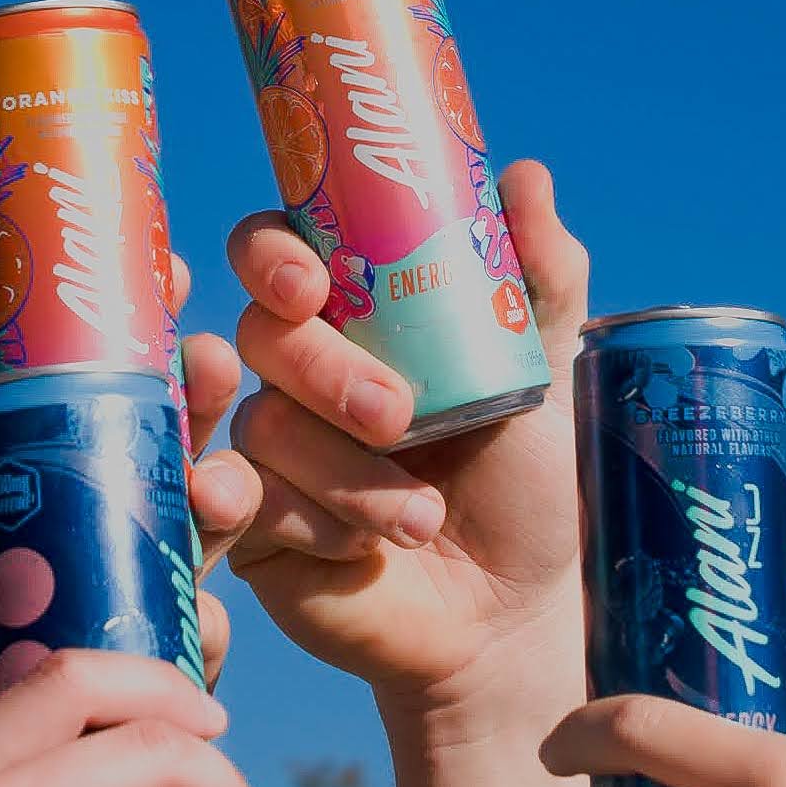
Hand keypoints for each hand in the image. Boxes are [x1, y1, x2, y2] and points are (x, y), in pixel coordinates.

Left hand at [0, 272, 236, 786]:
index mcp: (47, 530)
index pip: (102, 416)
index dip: (139, 346)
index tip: (170, 274)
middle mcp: (108, 570)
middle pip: (171, 459)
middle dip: (201, 401)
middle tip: (214, 352)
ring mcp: (149, 636)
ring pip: (205, 540)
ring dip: (223, 494)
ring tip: (214, 479)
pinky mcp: (177, 712)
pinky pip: (210, 653)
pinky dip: (214, 627)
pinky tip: (207, 621)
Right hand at [189, 159, 587, 722]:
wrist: (517, 608)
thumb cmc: (527, 477)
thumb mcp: (543, 372)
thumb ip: (537, 277)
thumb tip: (526, 178)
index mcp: (351, 316)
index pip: (273, 252)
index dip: (270, 255)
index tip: (309, 285)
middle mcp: (294, 373)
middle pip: (260, 335)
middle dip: (326, 372)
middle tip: (398, 417)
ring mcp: (265, 451)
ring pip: (262, 428)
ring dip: (345, 475)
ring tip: (420, 520)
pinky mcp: (252, 530)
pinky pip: (242, 506)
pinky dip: (302, 523)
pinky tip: (349, 548)